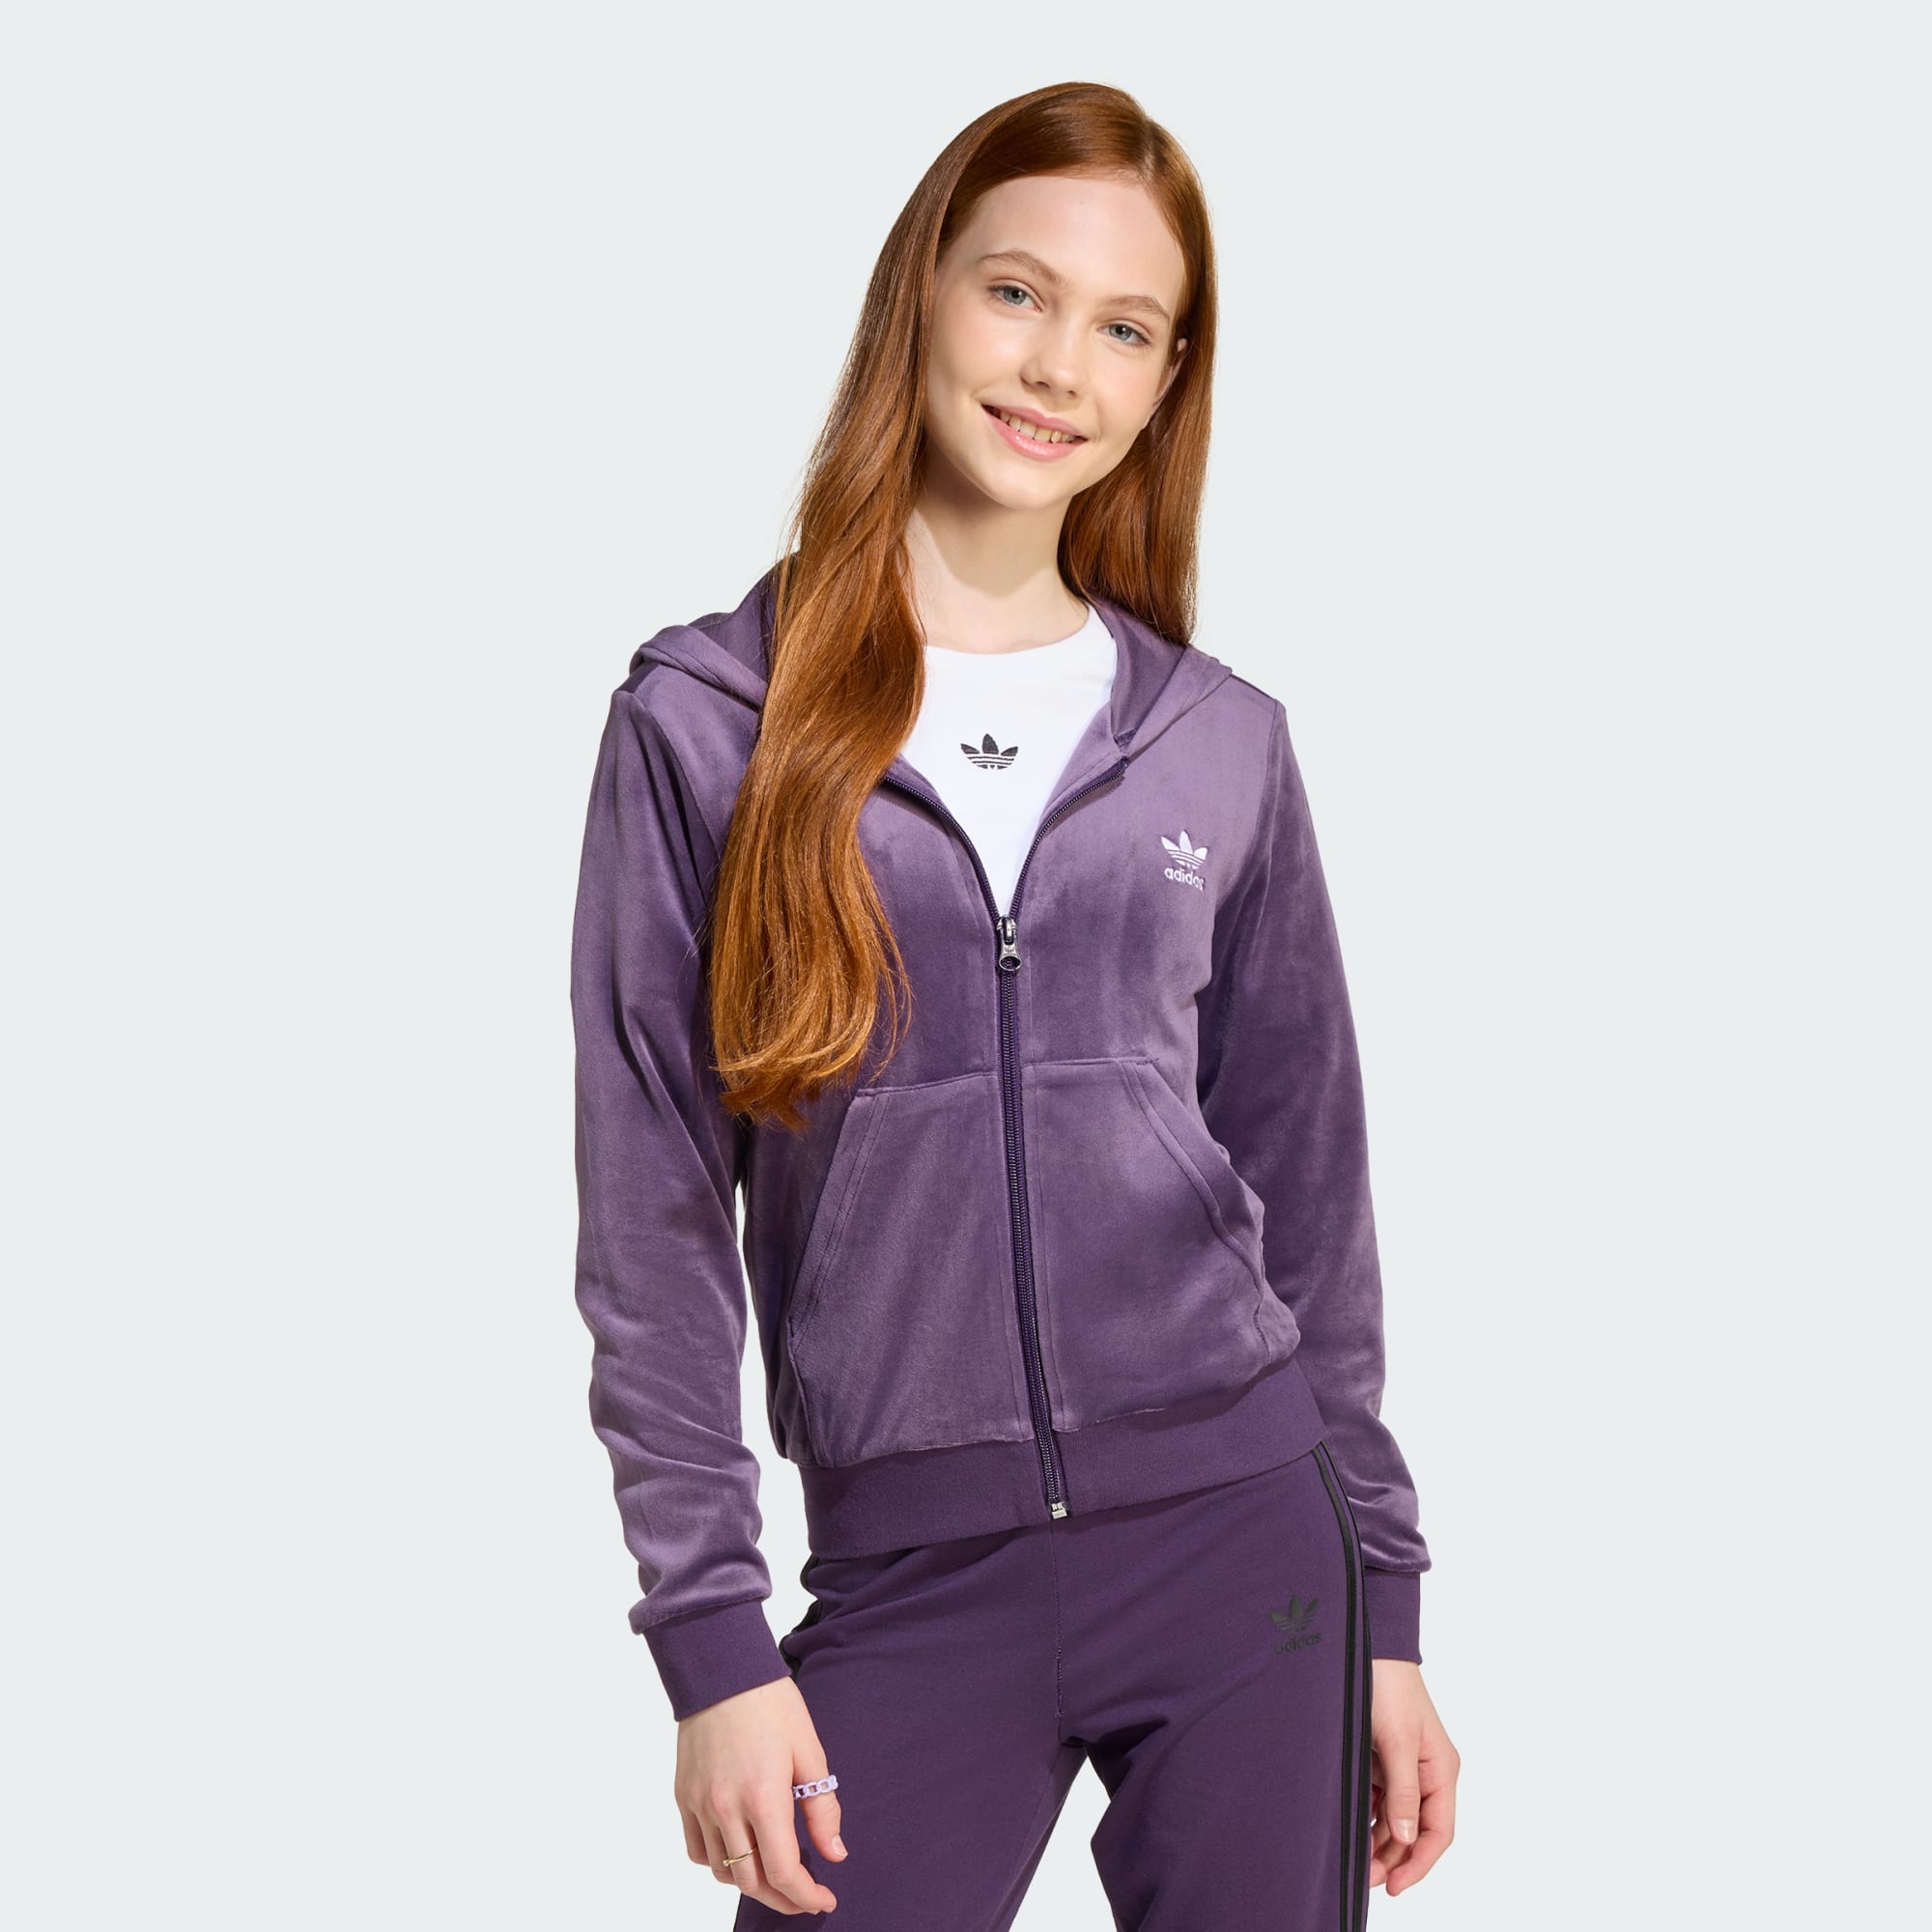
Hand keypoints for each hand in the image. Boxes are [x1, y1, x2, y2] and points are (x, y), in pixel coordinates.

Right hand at [675, 1675, 847, 1915]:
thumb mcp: (809, 1751)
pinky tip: (740, 1850)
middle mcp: (726, 1808)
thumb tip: (835, 1855)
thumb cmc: (771, 1704)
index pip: (783, 1871)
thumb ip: (822, 1809)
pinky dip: (719, 1862)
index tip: (824, 1900)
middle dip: (782, 1898)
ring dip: (751, 1882)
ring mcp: (699, 1804)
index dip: (806, 1896)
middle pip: (751, 1882)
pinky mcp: (683, 1797)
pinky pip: (698, 1850)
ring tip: (775, 1873)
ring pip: (723, 1871)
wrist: (722, 1670)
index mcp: (763, 1796)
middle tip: (805, 1895)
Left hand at [1367, 1659, 1457, 1895]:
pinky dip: (1365, 1817)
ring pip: (1393, 1819)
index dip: (1419, 1863)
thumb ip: (1404, 1790)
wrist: (1363, 1645)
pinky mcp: (1379, 1759)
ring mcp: (1401, 1767)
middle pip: (1414, 1831)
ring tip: (1353, 1860)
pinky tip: (1348, 1829)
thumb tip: (1407, 1836)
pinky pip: (1376, 1799)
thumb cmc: (1388, 1686)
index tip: (1395, 1886)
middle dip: (1392, 1857)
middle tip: (1363, 1877)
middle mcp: (1425, 1773)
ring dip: (1376, 1841)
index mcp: (1441, 1770)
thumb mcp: (1398, 1741)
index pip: (1439, 1832)